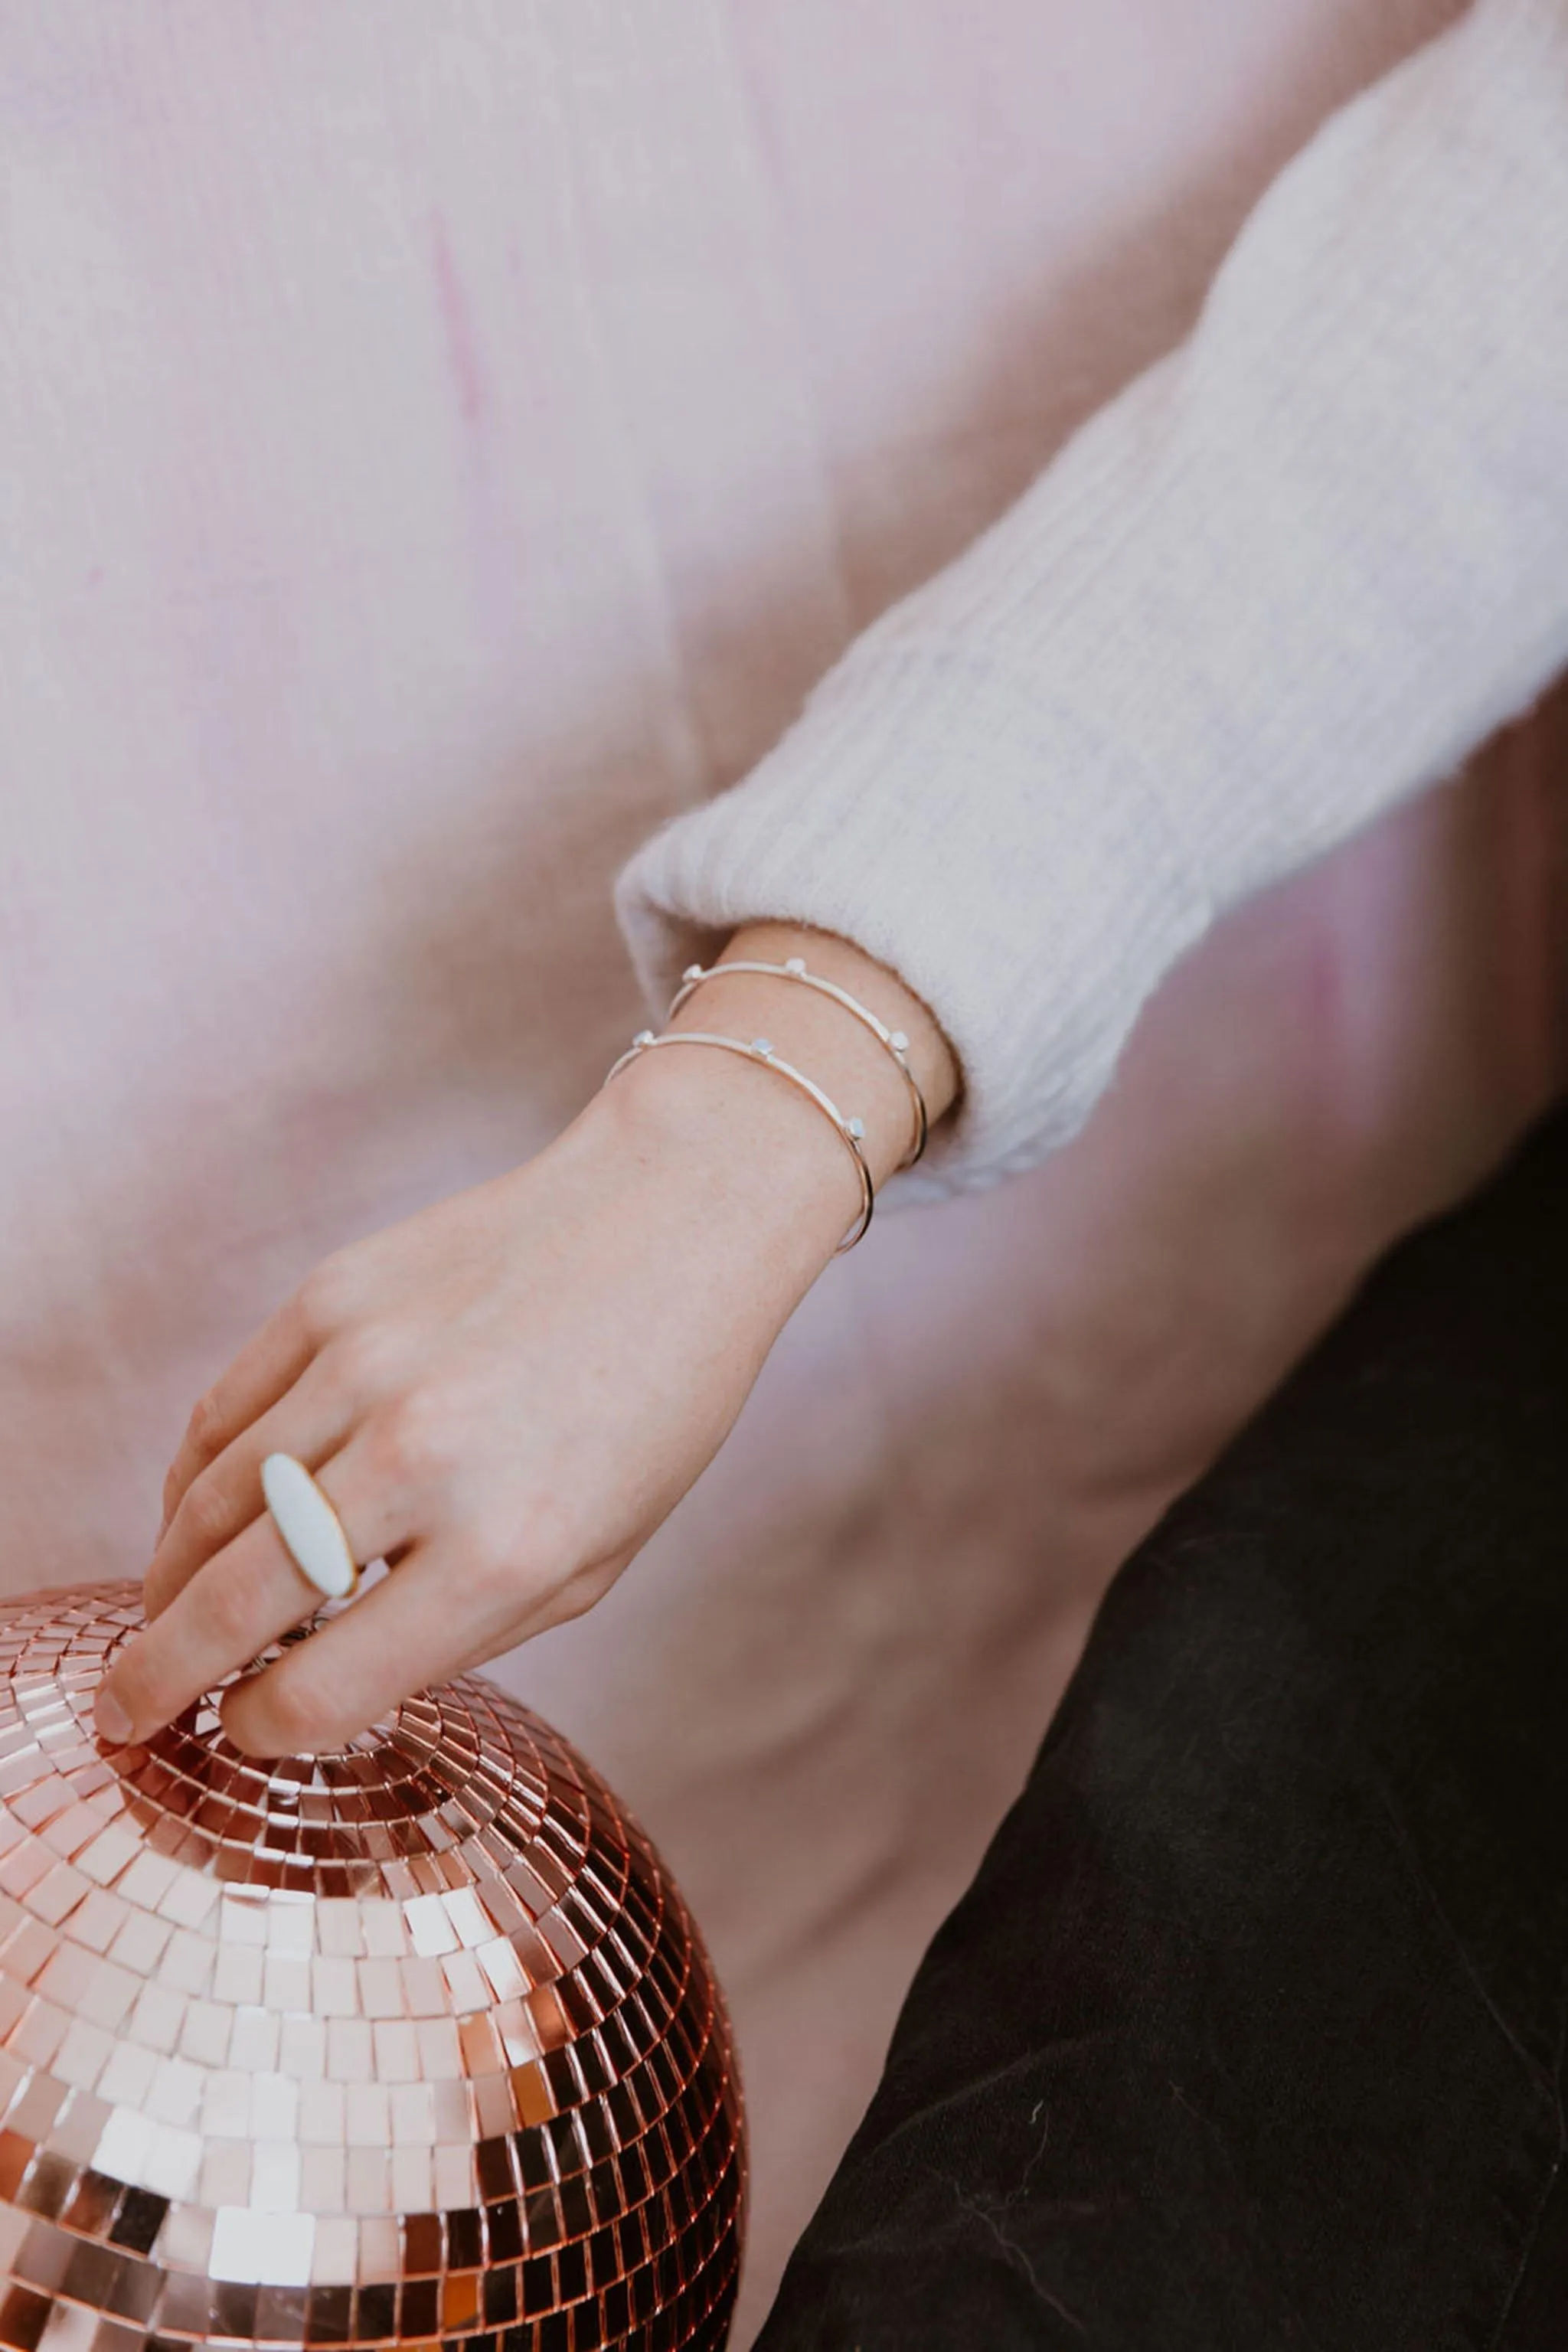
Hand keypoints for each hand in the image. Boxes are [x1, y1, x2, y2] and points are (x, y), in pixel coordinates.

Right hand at [95, 926, 955, 1756]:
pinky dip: (190, 1480)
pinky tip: (194, 1519)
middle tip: (124, 1716)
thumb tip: (325, 1679)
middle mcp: (424, 1460)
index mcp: (506, 1549)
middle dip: (157, 1679)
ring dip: (166, 1581)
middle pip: (231, 1606)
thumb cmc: (653, 1403)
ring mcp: (365, 1367)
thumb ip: (462, 1633)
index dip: (266, 1729)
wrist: (670, 1219)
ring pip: (207, 1506)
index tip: (251, 1730)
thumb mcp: (594, 1559)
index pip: (323, 1687)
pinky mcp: (330, 1297)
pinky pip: (220, 1413)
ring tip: (161, 1622)